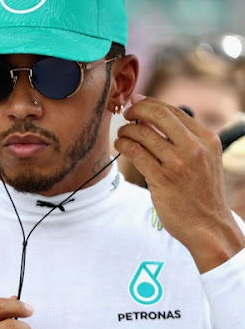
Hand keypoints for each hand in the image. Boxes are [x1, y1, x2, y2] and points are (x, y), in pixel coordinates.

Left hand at [115, 95, 244, 271]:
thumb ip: (184, 140)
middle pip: (158, 115)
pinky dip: (123, 145)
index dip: (150, 103)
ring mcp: (178, 163)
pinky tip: (120, 146)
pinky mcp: (162, 179)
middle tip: (125, 113)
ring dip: (126, 131)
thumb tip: (151, 118)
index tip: (135, 102)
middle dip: (136, 109)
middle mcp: (194, 148)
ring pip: (142, 134)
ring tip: (121, 135)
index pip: (174, 111)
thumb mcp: (204, 160)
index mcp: (207, 139)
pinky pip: (135, 153)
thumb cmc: (201, 192)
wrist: (209, 226)